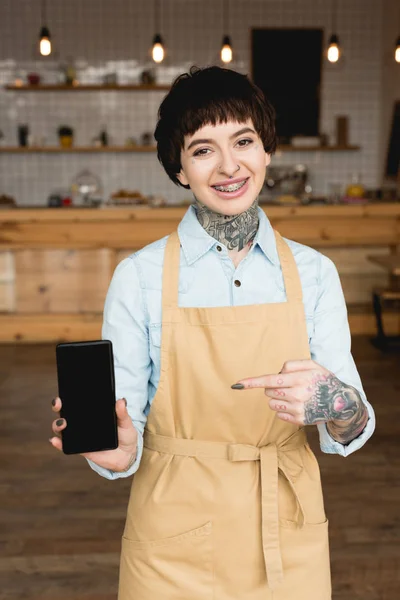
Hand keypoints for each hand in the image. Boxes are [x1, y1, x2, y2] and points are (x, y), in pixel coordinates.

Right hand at [49, 396, 137, 471]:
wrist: (127, 455)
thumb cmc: (126, 435)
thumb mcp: (126, 423)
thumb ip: (122, 413)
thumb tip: (121, 401)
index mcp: (93, 413)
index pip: (78, 402)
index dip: (69, 396)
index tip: (65, 393)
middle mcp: (83, 422)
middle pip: (66, 412)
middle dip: (58, 407)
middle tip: (59, 404)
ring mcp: (80, 435)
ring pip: (63, 428)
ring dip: (58, 425)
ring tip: (63, 424)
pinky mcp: (80, 448)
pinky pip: (66, 446)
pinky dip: (58, 443)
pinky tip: (55, 441)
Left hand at [231, 359, 359, 426]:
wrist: (341, 402)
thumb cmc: (323, 380)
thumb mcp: (312, 365)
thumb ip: (292, 364)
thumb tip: (277, 372)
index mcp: (299, 379)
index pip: (270, 380)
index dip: (252, 382)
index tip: (237, 384)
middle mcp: (297, 394)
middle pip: (269, 391)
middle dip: (273, 387)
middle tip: (289, 385)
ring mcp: (298, 409)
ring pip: (272, 403)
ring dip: (277, 398)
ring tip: (293, 395)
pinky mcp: (299, 420)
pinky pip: (279, 414)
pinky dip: (283, 408)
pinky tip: (296, 405)